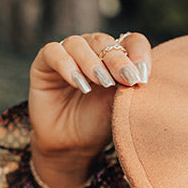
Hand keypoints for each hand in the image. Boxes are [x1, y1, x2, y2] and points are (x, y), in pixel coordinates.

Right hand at [28, 32, 151, 187]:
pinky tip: (79, 84)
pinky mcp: (44, 63)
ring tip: (103, 82)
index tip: (144, 76)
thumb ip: (129, 86)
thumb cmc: (100, 124)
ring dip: (92, 62)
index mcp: (114, 57)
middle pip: (104, 41)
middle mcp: (91, 51)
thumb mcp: (121, 105)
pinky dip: (66, 65)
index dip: (139, 52)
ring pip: (78, 43)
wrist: (72, 145)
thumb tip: (141, 72)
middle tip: (127, 79)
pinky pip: (53, 52)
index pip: (130, 41)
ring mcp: (67, 55)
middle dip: (118, 60)